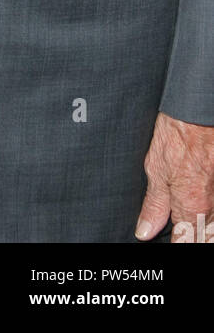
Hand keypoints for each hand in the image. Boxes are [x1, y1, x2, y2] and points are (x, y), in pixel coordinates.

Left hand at [136, 111, 213, 241]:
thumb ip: (154, 203)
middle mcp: (211, 205)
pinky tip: (201, 204)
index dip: (174, 242)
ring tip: (187, 215)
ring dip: (203, 224)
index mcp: (191, 206)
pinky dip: (210, 209)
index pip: (185, 241)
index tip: (167, 239)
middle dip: (191, 236)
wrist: (198, 110)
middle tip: (178, 228)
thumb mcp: (155, 168)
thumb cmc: (177, 133)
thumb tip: (145, 230)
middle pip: (205, 235)